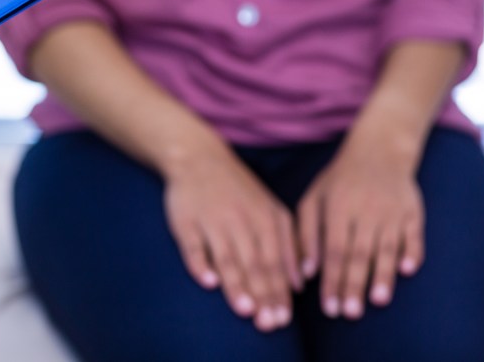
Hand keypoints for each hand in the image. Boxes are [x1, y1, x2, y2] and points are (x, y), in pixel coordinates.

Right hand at [165, 140, 301, 331]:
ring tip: (245, 310)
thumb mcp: (271, 210)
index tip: (283, 320)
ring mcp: (211, 221)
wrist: (198, 158)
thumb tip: (298, 285)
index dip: (278, 292)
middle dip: (262, 295)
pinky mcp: (185, 221)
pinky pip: (192, 245)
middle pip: (253, 263)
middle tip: (268, 325)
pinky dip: (199, 263)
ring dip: (236, 284)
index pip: (274, 262)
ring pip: (226, 257)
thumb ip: (288, 245)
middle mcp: (240, 221)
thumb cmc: (238, 190)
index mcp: (264, 220)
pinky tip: (207, 281)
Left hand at [297, 136, 423, 319]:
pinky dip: (412, 252)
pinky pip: (414, 235)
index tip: (328, 307)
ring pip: (387, 248)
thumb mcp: (313, 198)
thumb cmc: (339, 181)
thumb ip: (306, 233)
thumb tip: (307, 272)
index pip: (333, 250)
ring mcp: (391, 211)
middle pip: (359, 253)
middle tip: (349, 313)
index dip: (331, 280)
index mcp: (338, 208)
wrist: (379, 151)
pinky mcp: (413, 211)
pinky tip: (407, 271)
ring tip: (377, 300)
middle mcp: (365, 211)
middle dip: (354, 285)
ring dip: (383, 275)